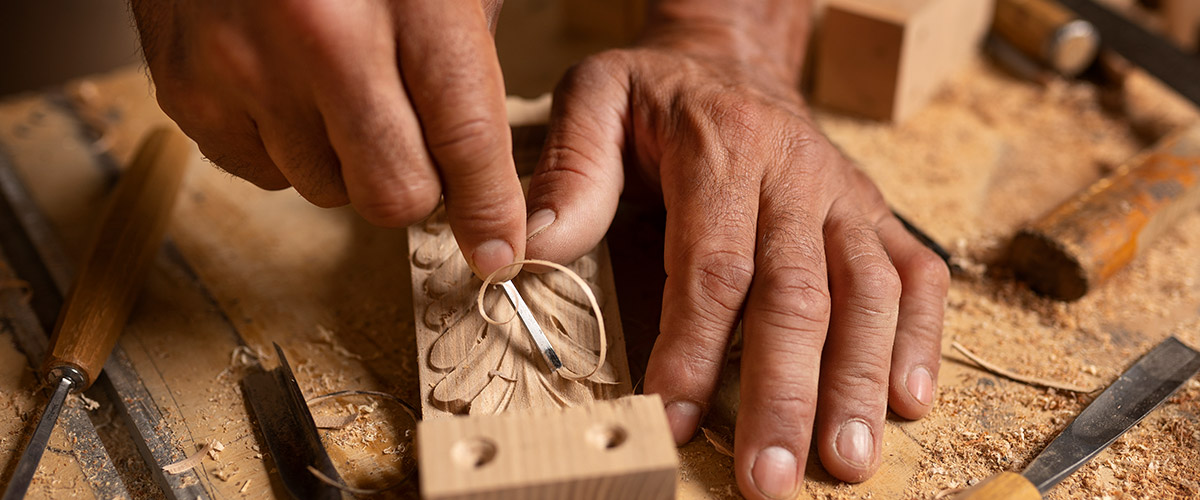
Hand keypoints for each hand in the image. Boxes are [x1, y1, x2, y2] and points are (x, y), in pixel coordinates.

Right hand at [130, 0, 523, 277]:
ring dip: (348, 161)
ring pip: (327, 191)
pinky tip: (286, 85)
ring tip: (339, 89)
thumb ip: (469, 56)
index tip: (497, 248)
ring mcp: (242, 66)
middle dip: (418, 184)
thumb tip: (486, 178)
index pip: (466, 138)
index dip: (489, 208)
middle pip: (394, 192)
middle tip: (415, 143)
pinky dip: (286, 147)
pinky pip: (263, 172)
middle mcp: (320, 37)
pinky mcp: (185, 88)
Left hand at [524, 16, 948, 499]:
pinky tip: (909, 400)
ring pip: (868, 294)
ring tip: (846, 462)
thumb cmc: (660, 94)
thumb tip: (534, 249)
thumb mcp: (597, 97)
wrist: (732, 61)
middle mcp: (797, 173)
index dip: (696, 346)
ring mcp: (846, 197)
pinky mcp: (876, 215)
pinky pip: (916, 274)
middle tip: (768, 478)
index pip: (714, 263)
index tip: (677, 418)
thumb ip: (571, 170)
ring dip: (858, 382)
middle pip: (798, 294)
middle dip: (784, 394)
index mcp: (724, 146)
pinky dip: (921, 338)